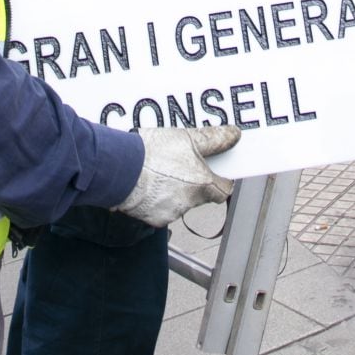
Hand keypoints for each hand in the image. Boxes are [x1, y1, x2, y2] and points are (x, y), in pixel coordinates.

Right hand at [113, 125, 240, 226]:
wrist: (120, 168)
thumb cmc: (152, 154)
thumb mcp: (187, 137)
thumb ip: (214, 138)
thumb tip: (233, 135)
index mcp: (202, 184)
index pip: (224, 190)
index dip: (221, 179)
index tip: (217, 171)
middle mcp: (190, 203)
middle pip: (200, 194)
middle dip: (193, 181)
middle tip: (181, 163)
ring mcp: (172, 212)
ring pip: (180, 201)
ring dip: (175, 189)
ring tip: (161, 170)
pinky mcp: (154, 219)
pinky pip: (162, 209)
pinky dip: (158, 198)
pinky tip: (149, 182)